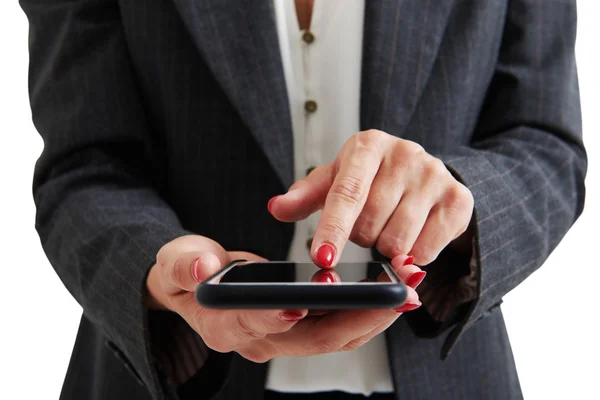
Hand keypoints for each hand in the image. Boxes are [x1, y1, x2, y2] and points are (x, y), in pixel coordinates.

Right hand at [146, 235, 422, 361]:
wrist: (194, 288)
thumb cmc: (186, 275)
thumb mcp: (175, 264)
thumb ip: (184, 266)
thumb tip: (203, 267)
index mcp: (226, 325)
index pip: (257, 324)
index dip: (281, 316)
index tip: (306, 302)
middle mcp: (260, 340)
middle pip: (315, 336)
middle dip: (359, 316)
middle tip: (395, 295)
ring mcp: (284, 337)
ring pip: (336, 335)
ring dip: (374, 315)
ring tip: (407, 291)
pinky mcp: (301, 328)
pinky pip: (339, 326)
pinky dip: (367, 311)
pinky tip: (392, 294)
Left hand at [269, 129, 473, 266]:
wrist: (423, 175)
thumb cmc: (371, 179)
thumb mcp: (335, 181)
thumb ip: (305, 196)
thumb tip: (276, 208)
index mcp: (367, 145)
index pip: (346, 193)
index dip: (333, 229)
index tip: (323, 258)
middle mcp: (405, 154)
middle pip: (369, 224)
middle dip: (361, 236)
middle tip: (367, 223)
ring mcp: (435, 176)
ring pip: (397, 242)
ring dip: (385, 246)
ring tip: (388, 226)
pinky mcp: (458, 200)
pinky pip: (425, 252)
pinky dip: (412, 255)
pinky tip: (411, 235)